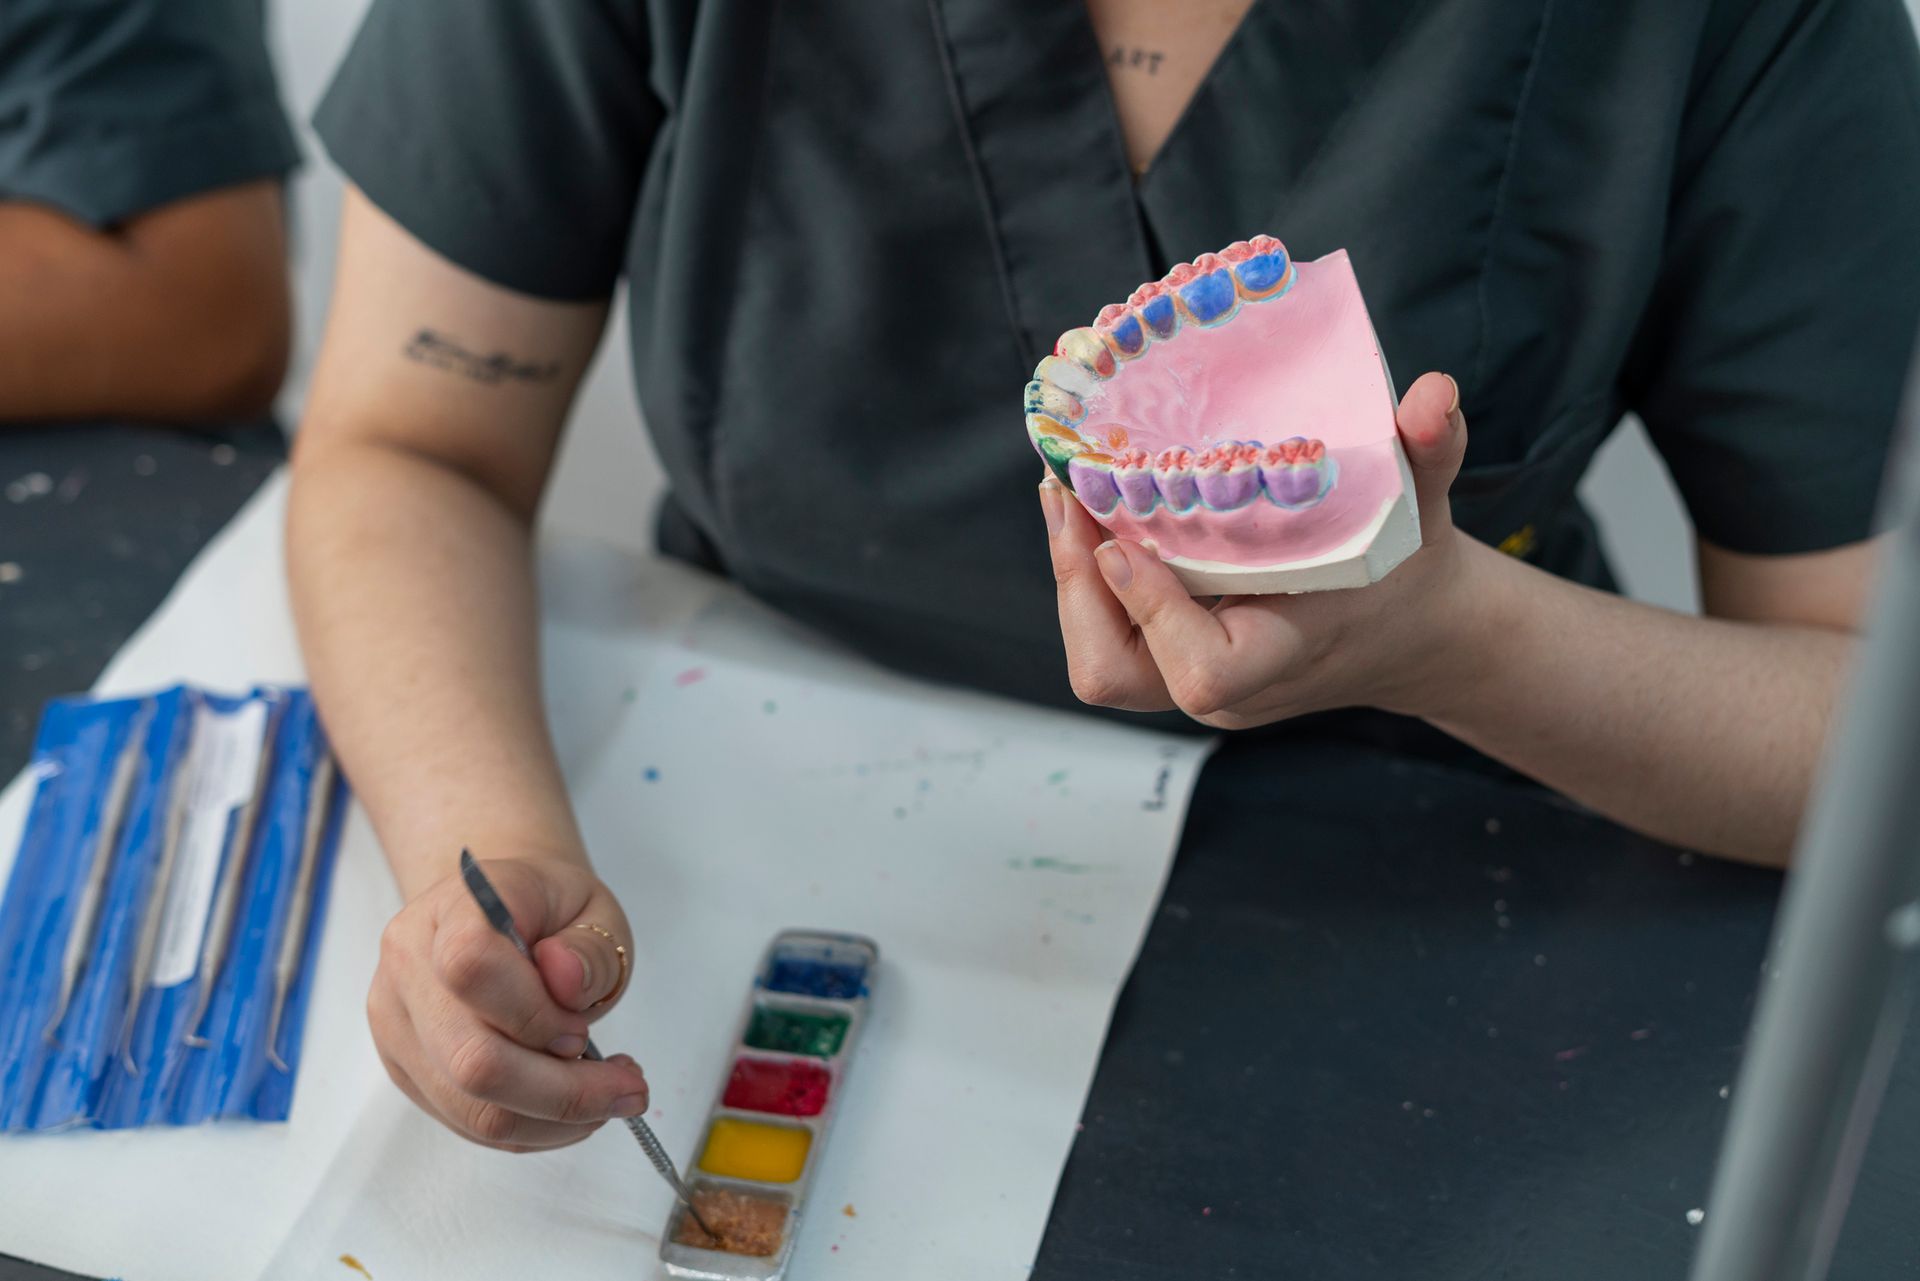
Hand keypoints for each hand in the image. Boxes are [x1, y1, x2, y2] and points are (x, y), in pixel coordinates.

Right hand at [367, 852, 649, 1151]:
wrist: (504, 912)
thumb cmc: (551, 912)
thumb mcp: (594, 910)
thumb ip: (590, 947)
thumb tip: (566, 981)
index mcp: (450, 909)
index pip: (470, 966)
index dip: (535, 1013)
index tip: (582, 1027)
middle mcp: (408, 968)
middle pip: (470, 1061)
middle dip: (562, 1091)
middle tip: (625, 1086)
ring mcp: (398, 1025)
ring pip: (471, 1108)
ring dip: (553, 1119)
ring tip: (606, 1095)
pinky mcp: (406, 1068)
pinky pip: (468, 1123)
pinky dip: (532, 1127)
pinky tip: (568, 1100)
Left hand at [1042, 371, 1488, 728]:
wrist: (1414, 633)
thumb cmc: (1412, 570)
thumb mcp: (1424, 507)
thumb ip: (1430, 453)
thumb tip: (1435, 393)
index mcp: (1283, 654)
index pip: (1200, 672)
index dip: (1151, 612)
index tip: (1121, 540)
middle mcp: (1227, 684)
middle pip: (1112, 674)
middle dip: (1075, 590)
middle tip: (1062, 494)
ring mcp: (1192, 680)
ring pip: (1099, 660)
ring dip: (1071, 580)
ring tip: (1062, 491)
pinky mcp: (1174, 662)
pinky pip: (1109, 636)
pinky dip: (1090, 578)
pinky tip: (1088, 507)